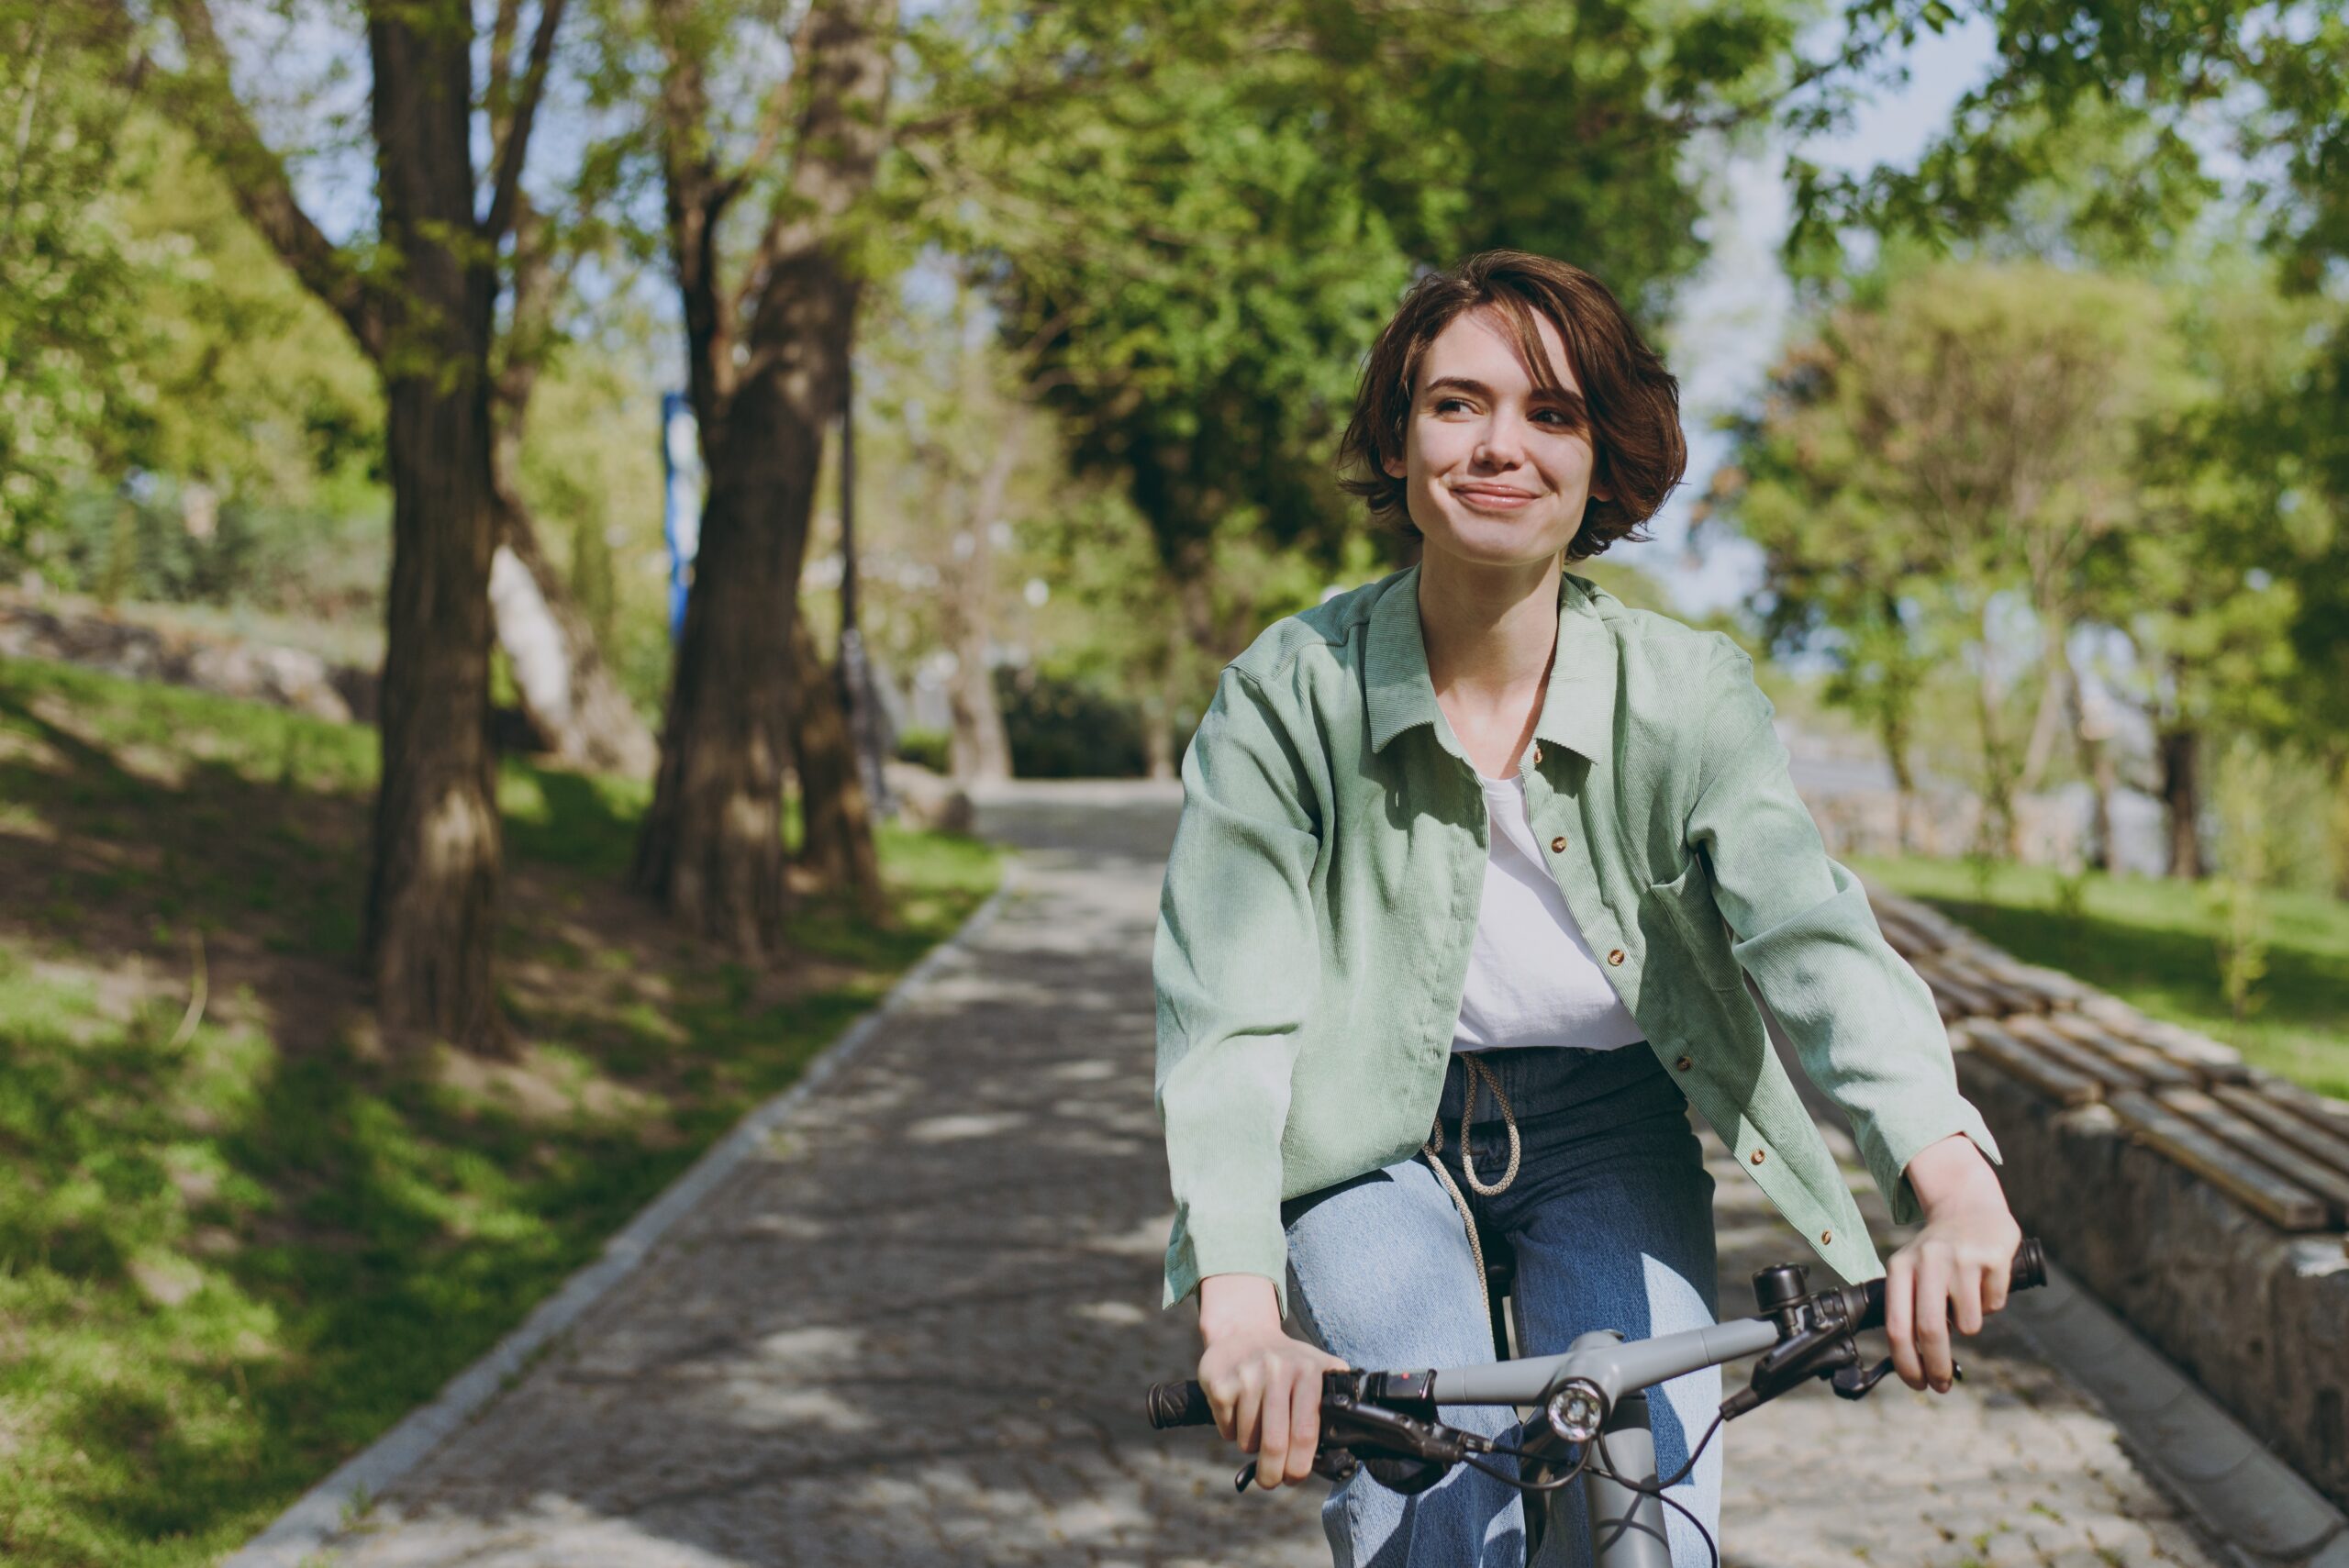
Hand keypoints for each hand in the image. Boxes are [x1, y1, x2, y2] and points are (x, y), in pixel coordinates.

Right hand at [1196, 1274, 1350, 1489]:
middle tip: (1270, 1481)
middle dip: (1272, 1474)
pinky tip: (1238, 1411)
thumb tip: (1341, 1454)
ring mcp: (1246, 1376)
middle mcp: (1278, 1370)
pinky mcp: (1219, 1384)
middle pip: (1275, 1444)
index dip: (1300, 1466)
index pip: (1306, 1433)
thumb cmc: (1287, 1364)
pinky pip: (1227, 1431)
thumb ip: (1333, 1404)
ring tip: (1256, 1426)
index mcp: (1309, 1371)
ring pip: (1248, 1441)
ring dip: (1251, 1447)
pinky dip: (1232, 1433)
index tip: (1294, 1477)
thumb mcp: (1317, 1370)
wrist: (1242, 1332)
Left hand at [1884, 1133, 2021, 1393]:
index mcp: (1900, 1267)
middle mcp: (1928, 1261)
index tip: (1917, 1385)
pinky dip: (1992, 1303)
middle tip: (1942, 1384)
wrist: (1969, 1204)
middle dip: (1937, 1367)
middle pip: (1931, 1331)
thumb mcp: (1912, 1269)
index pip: (1898, 1326)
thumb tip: (1915, 1364)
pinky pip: (1995, 1305)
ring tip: (1967, 1297)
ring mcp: (1962, 1258)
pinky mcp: (1993, 1257)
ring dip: (1970, 1323)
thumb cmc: (1938, 1251)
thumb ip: (1910, 1309)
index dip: (1907, 1363)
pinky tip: (1985, 1279)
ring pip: (1969, 1324)